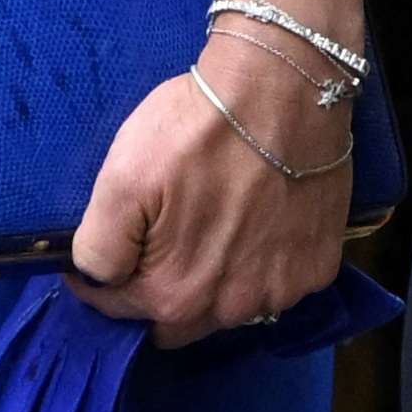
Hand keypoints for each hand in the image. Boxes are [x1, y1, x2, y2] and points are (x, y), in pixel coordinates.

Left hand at [70, 38, 353, 345]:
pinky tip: (260, 223)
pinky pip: (279, 284)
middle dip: (162, 291)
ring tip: (215, 228)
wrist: (281, 91)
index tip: (107, 253)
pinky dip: (264, 265)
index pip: (122, 311)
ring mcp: (281, 292)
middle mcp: (230, 310)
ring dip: (216, 283)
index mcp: (174, 295)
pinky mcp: (317, 268)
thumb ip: (98, 247)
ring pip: (232, 307)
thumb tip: (94, 278)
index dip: (104, 283)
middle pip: (180, 320)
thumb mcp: (121, 179)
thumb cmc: (195, 130)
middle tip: (164, 238)